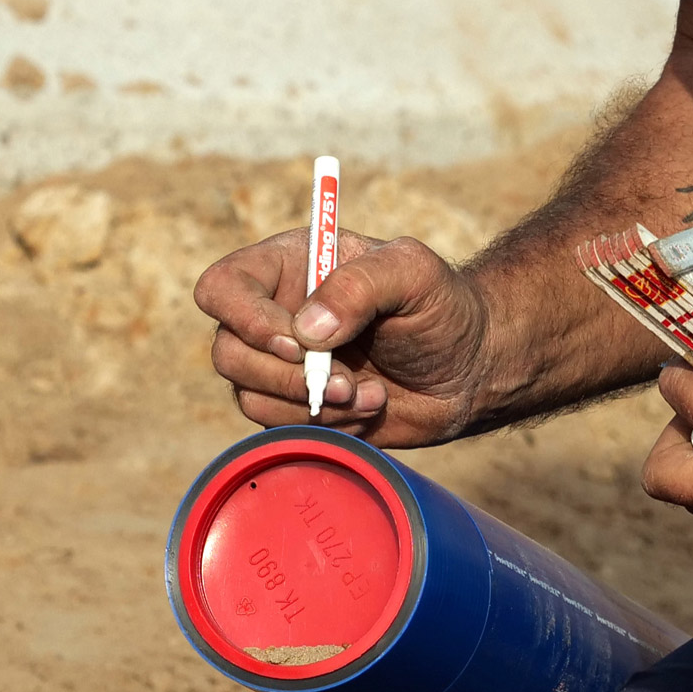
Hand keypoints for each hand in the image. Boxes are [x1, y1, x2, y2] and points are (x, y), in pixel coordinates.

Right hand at [194, 227, 490, 445]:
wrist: (468, 368)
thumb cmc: (441, 307)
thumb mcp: (414, 274)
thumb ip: (362, 285)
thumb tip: (307, 330)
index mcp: (290, 265)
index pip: (223, 287)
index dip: (245, 318)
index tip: (298, 343)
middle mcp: (275, 312)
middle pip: (228, 351)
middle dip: (287, 377)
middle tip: (346, 383)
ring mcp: (282, 363)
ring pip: (249, 394)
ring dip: (312, 405)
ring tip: (369, 393)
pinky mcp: (295, 405)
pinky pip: (279, 426)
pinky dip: (325, 425)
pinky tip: (368, 407)